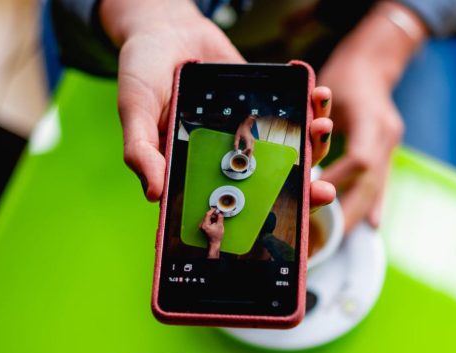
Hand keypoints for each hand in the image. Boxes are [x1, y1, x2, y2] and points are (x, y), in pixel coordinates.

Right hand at [102, 0, 335, 209]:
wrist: (166, 28)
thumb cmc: (142, 71)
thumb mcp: (133, 109)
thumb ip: (140, 151)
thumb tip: (153, 194)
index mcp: (195, 171)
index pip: (229, 207)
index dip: (257, 220)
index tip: (287, 219)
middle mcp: (225, 158)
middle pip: (268, 186)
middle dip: (300, 191)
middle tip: (322, 189)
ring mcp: (247, 133)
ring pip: (287, 151)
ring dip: (312, 145)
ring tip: (321, 126)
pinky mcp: (262, 107)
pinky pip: (291, 114)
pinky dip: (309, 107)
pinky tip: (317, 95)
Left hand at [199, 207, 223, 257]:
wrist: (214, 242)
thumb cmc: (216, 236)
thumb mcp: (220, 225)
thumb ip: (220, 218)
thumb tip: (220, 213)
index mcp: (205, 225)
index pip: (207, 215)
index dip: (212, 211)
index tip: (216, 209)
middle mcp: (202, 225)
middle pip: (207, 216)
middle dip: (213, 214)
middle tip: (218, 213)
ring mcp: (202, 226)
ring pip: (207, 218)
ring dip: (212, 217)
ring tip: (217, 218)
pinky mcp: (203, 227)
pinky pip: (207, 221)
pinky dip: (211, 220)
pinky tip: (215, 221)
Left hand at [318, 2, 425, 230]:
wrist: (375, 61)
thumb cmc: (346, 74)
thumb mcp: (327, 91)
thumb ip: (315, 120)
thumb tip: (298, 153)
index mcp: (372, 118)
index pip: (358, 160)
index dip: (337, 181)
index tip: (313, 197)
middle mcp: (386, 134)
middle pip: (370, 182)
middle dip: (348, 211)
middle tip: (326, 236)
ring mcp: (392, 143)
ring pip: (376, 187)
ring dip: (358, 214)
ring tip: (341, 238)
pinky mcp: (390, 150)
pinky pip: (383, 183)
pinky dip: (375, 204)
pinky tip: (372, 225)